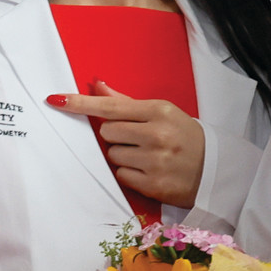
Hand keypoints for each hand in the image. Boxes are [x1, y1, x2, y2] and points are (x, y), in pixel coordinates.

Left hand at [48, 82, 206, 208]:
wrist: (214, 170)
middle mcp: (157, 134)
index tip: (56, 100)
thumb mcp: (163, 113)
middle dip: (117, 135)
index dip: (81, 104)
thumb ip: (127, 103)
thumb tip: (97, 85)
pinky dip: (130, 173)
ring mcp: (155, 161)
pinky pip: (121, 174)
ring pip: (113, 155)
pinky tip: (148, 170)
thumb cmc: (185, 137)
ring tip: (147, 156)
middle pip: (108, 132)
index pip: (111, 107)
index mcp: (159, 111)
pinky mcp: (153, 184)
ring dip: (123, 155)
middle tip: (139, 139)